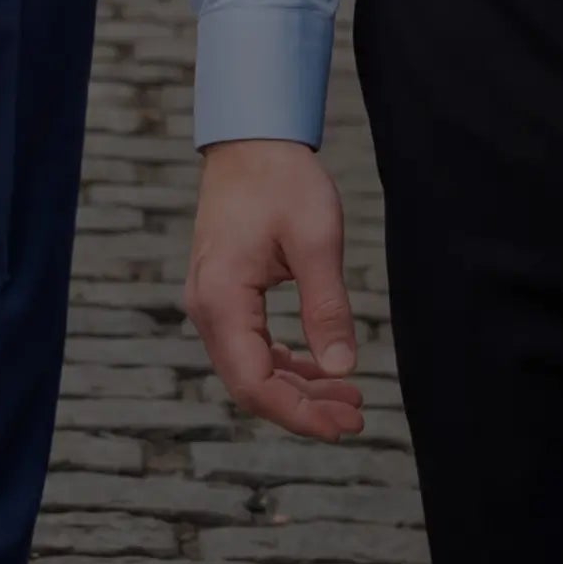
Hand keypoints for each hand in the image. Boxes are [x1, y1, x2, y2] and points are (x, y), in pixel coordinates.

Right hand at [186, 139, 363, 441]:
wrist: (251, 139)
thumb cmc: (282, 179)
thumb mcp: (317, 240)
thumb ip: (327, 308)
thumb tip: (343, 369)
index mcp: (222, 299)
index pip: (255, 384)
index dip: (299, 414)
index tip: (344, 425)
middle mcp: (206, 307)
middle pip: (250, 384)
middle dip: (303, 407)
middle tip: (356, 417)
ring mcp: (210, 301)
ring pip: (250, 367)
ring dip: (297, 387)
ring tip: (348, 398)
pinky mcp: (223, 292)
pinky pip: (249, 345)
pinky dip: (284, 362)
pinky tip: (320, 367)